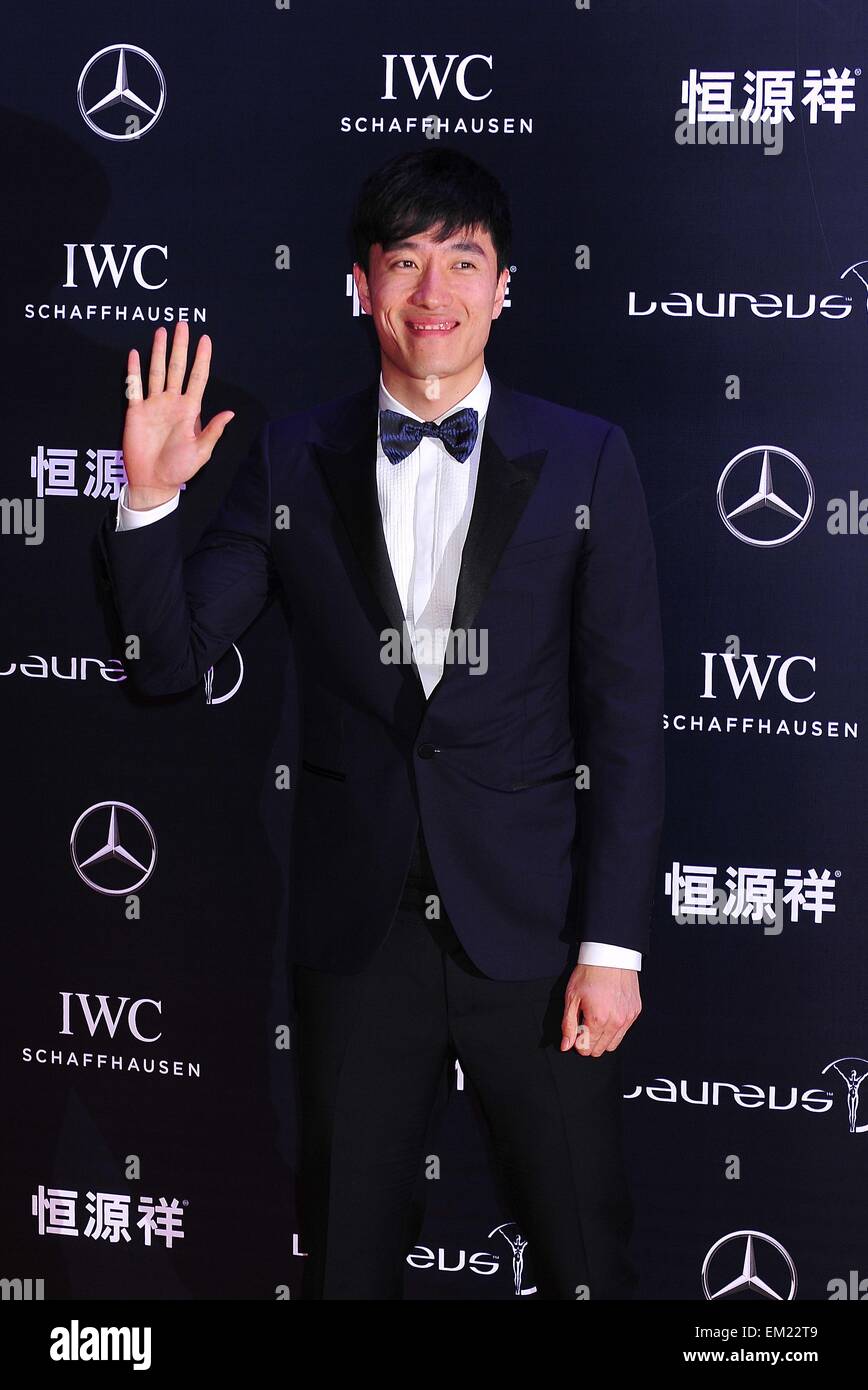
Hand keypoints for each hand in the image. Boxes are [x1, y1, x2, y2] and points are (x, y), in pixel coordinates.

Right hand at [122, 322, 234, 507]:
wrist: (154, 481)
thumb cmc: (179, 470)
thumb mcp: (201, 452)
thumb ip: (213, 431)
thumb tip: (230, 413)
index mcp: (190, 411)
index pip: (198, 378)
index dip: (202, 359)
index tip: (206, 340)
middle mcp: (172, 403)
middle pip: (177, 368)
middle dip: (180, 347)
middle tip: (182, 325)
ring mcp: (153, 405)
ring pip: (157, 371)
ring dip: (159, 352)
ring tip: (162, 331)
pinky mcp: (136, 412)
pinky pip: (134, 387)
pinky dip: (134, 370)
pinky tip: (134, 353)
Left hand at [560, 963, 640, 1056]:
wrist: (610, 955)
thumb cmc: (589, 973)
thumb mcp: (572, 997)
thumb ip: (568, 1025)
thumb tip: (566, 1045)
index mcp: (597, 1019)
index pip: (586, 1049)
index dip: (577, 1042)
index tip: (576, 1032)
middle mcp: (615, 1022)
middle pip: (600, 1050)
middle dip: (589, 1043)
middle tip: (584, 1025)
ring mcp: (627, 1018)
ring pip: (613, 1044)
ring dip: (602, 1038)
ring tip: (596, 1021)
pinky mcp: (635, 1012)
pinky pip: (624, 1031)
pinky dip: (615, 1028)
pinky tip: (608, 1014)